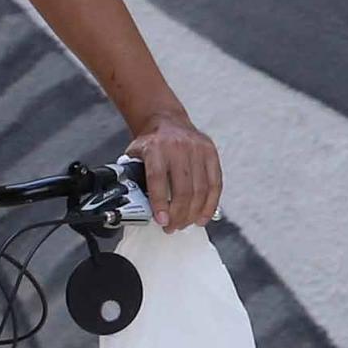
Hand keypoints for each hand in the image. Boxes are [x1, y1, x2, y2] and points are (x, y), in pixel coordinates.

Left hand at [127, 112, 221, 231]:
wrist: (167, 121)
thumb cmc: (150, 143)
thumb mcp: (135, 154)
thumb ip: (132, 175)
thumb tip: (132, 203)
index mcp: (156, 148)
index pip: (158, 179)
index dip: (161, 203)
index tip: (162, 221)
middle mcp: (178, 147)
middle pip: (183, 189)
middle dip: (179, 214)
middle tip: (173, 227)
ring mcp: (198, 149)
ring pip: (201, 190)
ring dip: (193, 213)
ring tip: (185, 224)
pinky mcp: (211, 153)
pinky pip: (215, 184)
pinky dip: (210, 204)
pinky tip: (203, 216)